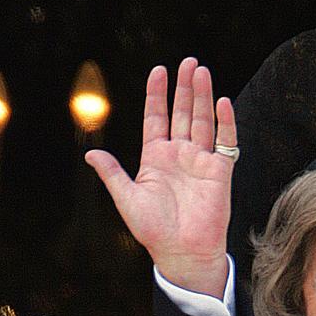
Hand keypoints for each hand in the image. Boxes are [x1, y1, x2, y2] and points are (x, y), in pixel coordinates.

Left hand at [86, 57, 236, 297]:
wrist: (181, 253)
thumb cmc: (153, 230)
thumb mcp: (127, 199)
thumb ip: (112, 174)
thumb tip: (90, 153)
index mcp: (155, 158)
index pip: (156, 117)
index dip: (157, 94)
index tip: (158, 70)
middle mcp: (179, 154)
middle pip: (182, 113)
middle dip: (184, 87)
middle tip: (188, 61)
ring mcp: (200, 161)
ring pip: (202, 121)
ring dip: (202, 96)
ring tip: (201, 71)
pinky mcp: (220, 172)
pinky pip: (224, 141)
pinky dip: (224, 121)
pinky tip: (221, 101)